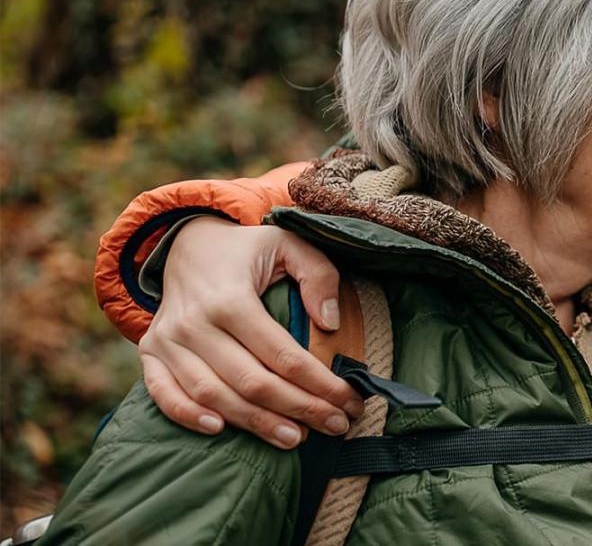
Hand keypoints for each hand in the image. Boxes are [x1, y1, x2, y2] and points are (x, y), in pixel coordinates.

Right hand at [138, 217, 362, 448]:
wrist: (187, 244)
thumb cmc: (247, 250)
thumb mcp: (289, 244)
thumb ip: (318, 275)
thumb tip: (331, 324)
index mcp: (230, 298)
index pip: (283, 355)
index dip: (320, 384)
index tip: (350, 401)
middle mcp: (194, 323)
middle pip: (252, 382)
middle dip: (299, 409)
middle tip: (335, 426)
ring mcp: (167, 340)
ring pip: (212, 395)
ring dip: (255, 423)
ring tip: (294, 438)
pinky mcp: (150, 352)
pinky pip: (162, 393)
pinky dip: (186, 416)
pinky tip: (219, 431)